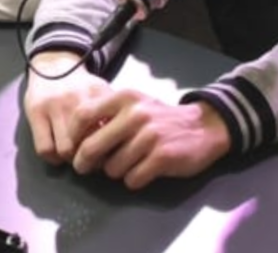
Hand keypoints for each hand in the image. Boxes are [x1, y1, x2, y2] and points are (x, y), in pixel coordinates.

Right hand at [24, 51, 114, 165]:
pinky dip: (52, 158)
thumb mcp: (101, 91)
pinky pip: (45, 148)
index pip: (109, 129)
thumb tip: (124, 138)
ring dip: (70, 159)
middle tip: (91, 160)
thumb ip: (111, 110)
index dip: (111, 147)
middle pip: (88, 142)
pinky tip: (57, 154)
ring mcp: (56, 106)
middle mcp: (77, 99)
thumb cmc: (81, 85)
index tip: (110, 153)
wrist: (55, 64)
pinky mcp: (36, 113)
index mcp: (98, 93)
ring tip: (74, 157)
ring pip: (65, 149)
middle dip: (90, 157)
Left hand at [70, 90, 231, 189]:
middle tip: (91, 166)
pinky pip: (132, 180)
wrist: (204, 126)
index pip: (82, 115)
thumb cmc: (161, 118)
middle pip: (90, 148)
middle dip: (86, 163)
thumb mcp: (135, 105)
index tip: (76, 148)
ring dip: (117, 171)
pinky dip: (135, 179)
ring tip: (131, 162)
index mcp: (125, 97)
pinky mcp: (162, 156)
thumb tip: (76, 140)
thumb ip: (108, 115)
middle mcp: (135, 113)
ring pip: (111, 168)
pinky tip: (145, 169)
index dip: (73, 137)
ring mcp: (149, 135)